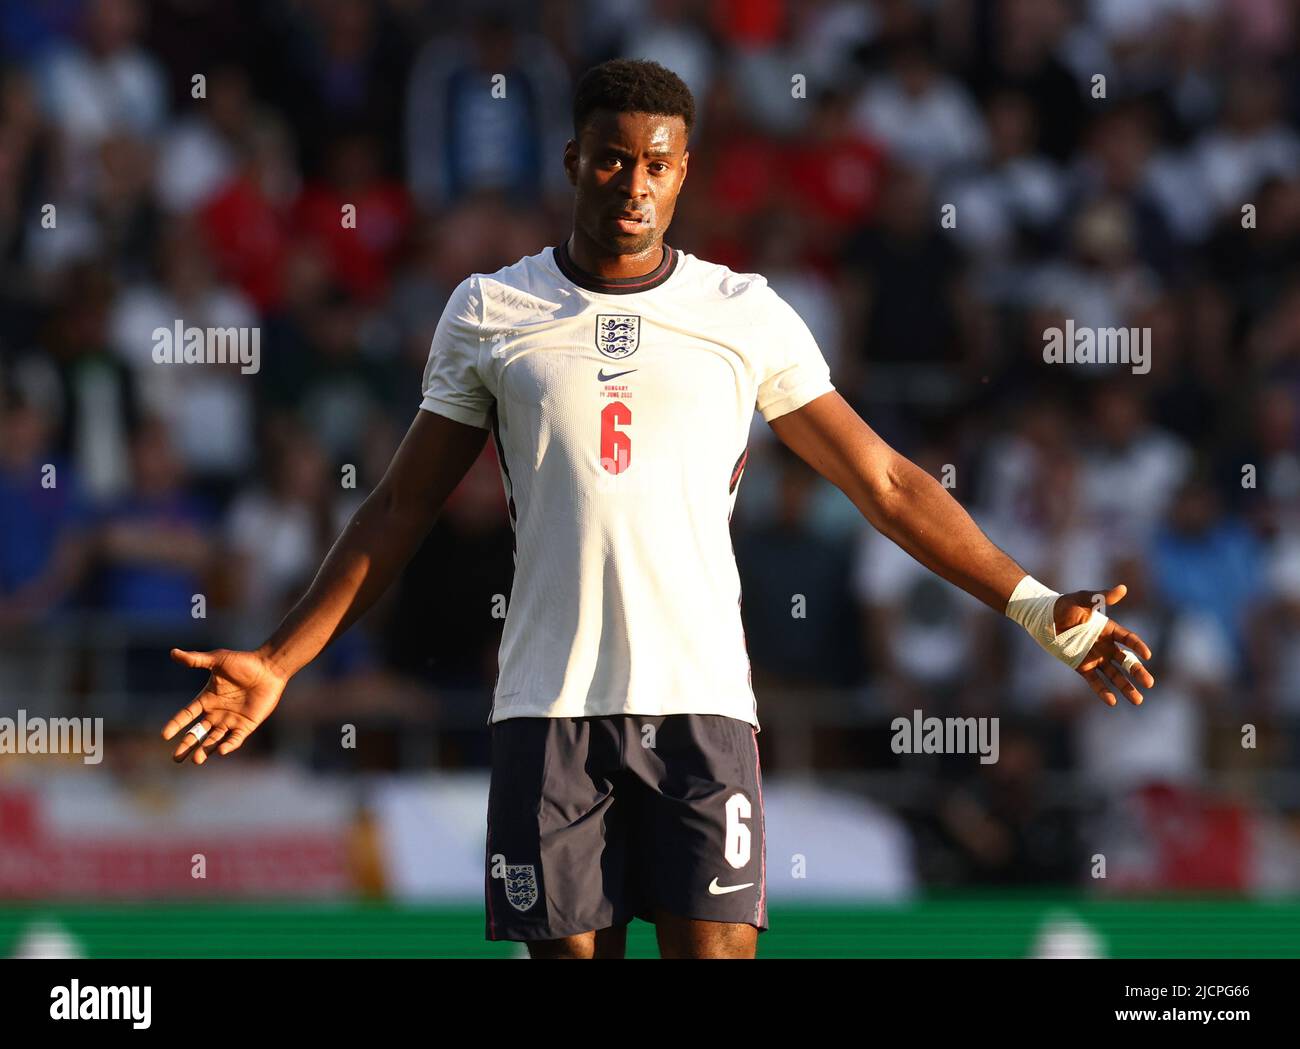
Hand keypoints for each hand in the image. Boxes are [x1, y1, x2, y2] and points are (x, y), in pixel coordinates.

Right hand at [162, 648, 287, 763]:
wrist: (269, 668)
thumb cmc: (244, 662)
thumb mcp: (218, 660)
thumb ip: (196, 660)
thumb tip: (173, 652)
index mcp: (207, 699)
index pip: (186, 714)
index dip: (176, 724)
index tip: (164, 735)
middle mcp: (216, 713)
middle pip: (198, 733)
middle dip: (187, 745)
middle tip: (176, 758)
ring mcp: (231, 720)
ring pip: (214, 739)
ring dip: (204, 750)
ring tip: (195, 759)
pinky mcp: (246, 725)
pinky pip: (235, 739)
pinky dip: (228, 745)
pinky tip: (220, 751)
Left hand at [1053, 584, 1153, 706]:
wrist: (1042, 618)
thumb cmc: (1063, 605)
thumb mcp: (1082, 599)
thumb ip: (1101, 596)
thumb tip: (1123, 588)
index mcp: (1108, 629)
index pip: (1128, 639)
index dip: (1138, 646)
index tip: (1147, 655)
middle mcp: (1104, 645)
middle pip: (1126, 661)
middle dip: (1137, 672)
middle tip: (1149, 683)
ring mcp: (1094, 657)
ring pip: (1114, 675)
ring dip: (1125, 687)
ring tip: (1138, 700)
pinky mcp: (1081, 666)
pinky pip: (1095, 681)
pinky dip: (1103, 691)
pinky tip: (1112, 702)